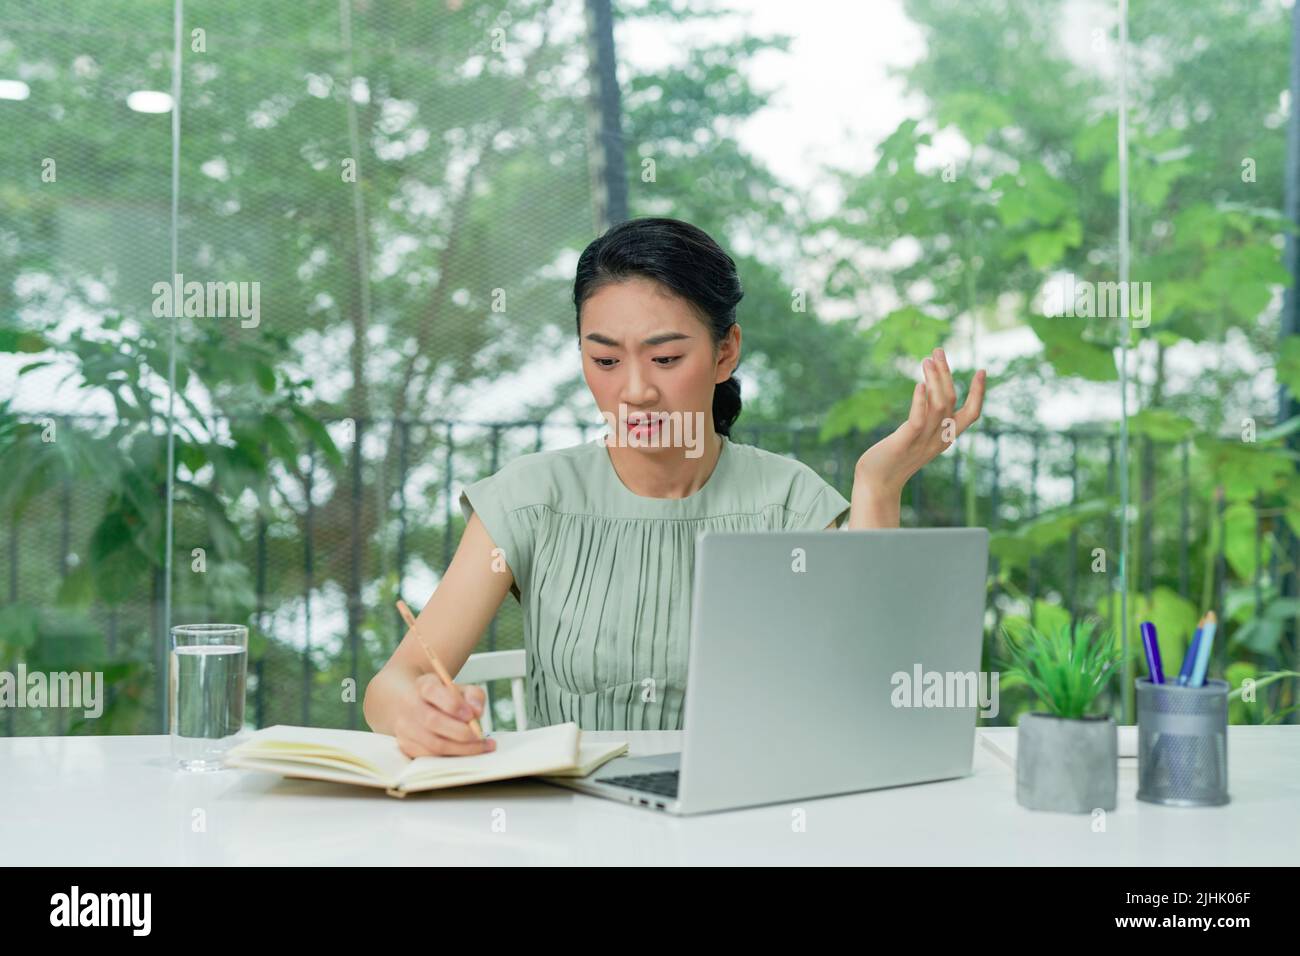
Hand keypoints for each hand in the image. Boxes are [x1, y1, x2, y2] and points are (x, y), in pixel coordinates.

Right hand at [392, 675, 495, 757]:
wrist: (418, 706)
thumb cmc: (446, 699)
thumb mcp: (462, 690)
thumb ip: (474, 696)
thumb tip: (477, 712)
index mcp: (423, 685)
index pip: (432, 691)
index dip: (452, 704)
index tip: (471, 715)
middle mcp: (409, 704)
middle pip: (432, 721)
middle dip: (460, 732)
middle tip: (480, 736)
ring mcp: (404, 727)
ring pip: (432, 744)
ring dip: (461, 748)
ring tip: (482, 746)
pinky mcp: (406, 745)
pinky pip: (430, 757)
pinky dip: (452, 757)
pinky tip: (467, 753)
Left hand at [855, 348, 986, 495]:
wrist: (876, 485)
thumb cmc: (893, 459)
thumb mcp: (916, 439)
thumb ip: (926, 421)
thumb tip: (928, 395)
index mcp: (945, 438)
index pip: (971, 414)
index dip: (979, 393)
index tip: (982, 370)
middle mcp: (938, 439)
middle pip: (951, 401)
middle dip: (946, 373)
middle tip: (938, 350)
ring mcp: (923, 441)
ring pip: (939, 406)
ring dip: (935, 380)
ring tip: (927, 360)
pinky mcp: (904, 442)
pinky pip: (918, 420)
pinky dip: (920, 401)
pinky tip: (919, 384)